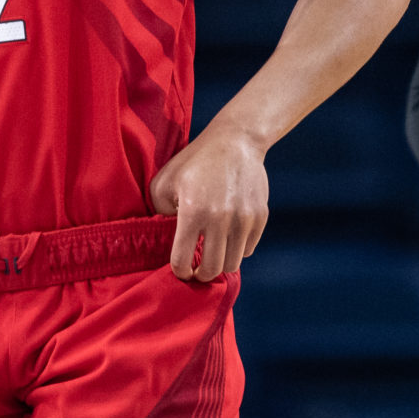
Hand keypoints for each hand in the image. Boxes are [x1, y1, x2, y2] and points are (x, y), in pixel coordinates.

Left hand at [149, 123, 268, 280]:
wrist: (236, 141)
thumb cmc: (195, 161)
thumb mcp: (164, 181)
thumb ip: (158, 212)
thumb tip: (166, 238)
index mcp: (193, 211)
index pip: (183, 260)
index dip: (179, 272)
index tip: (180, 271)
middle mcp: (220, 219)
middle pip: (212, 269)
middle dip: (201, 275)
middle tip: (196, 271)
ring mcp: (243, 220)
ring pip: (232, 264)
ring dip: (220, 265)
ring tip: (211, 255)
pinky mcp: (260, 217)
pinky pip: (248, 249)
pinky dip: (236, 250)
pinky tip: (227, 239)